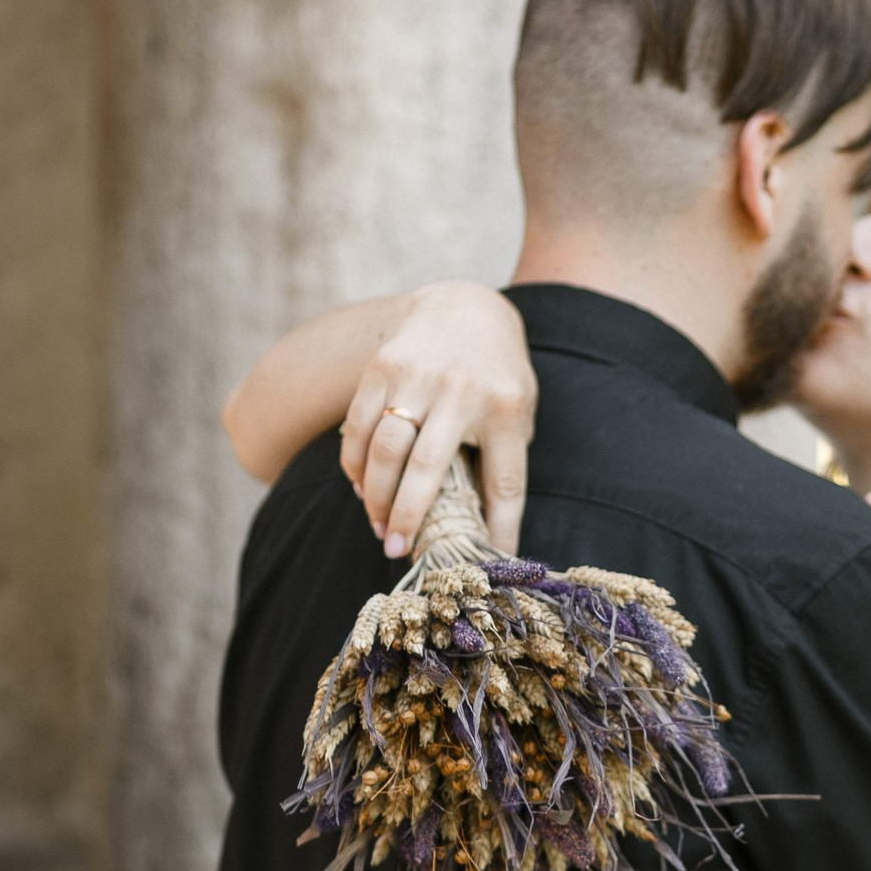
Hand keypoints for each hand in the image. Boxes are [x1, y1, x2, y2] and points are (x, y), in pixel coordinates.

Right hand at [341, 283, 537, 558]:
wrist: (464, 308)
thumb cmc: (495, 376)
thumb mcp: (517, 411)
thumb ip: (505, 460)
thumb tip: (495, 535)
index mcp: (504, 407)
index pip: (504, 482)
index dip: (500, 528)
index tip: (487, 562)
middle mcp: (459, 390)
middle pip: (426, 470)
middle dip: (407, 517)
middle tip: (395, 549)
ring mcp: (416, 376)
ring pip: (383, 451)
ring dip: (374, 496)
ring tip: (377, 524)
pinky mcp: (381, 367)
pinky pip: (358, 427)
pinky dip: (354, 463)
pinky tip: (360, 486)